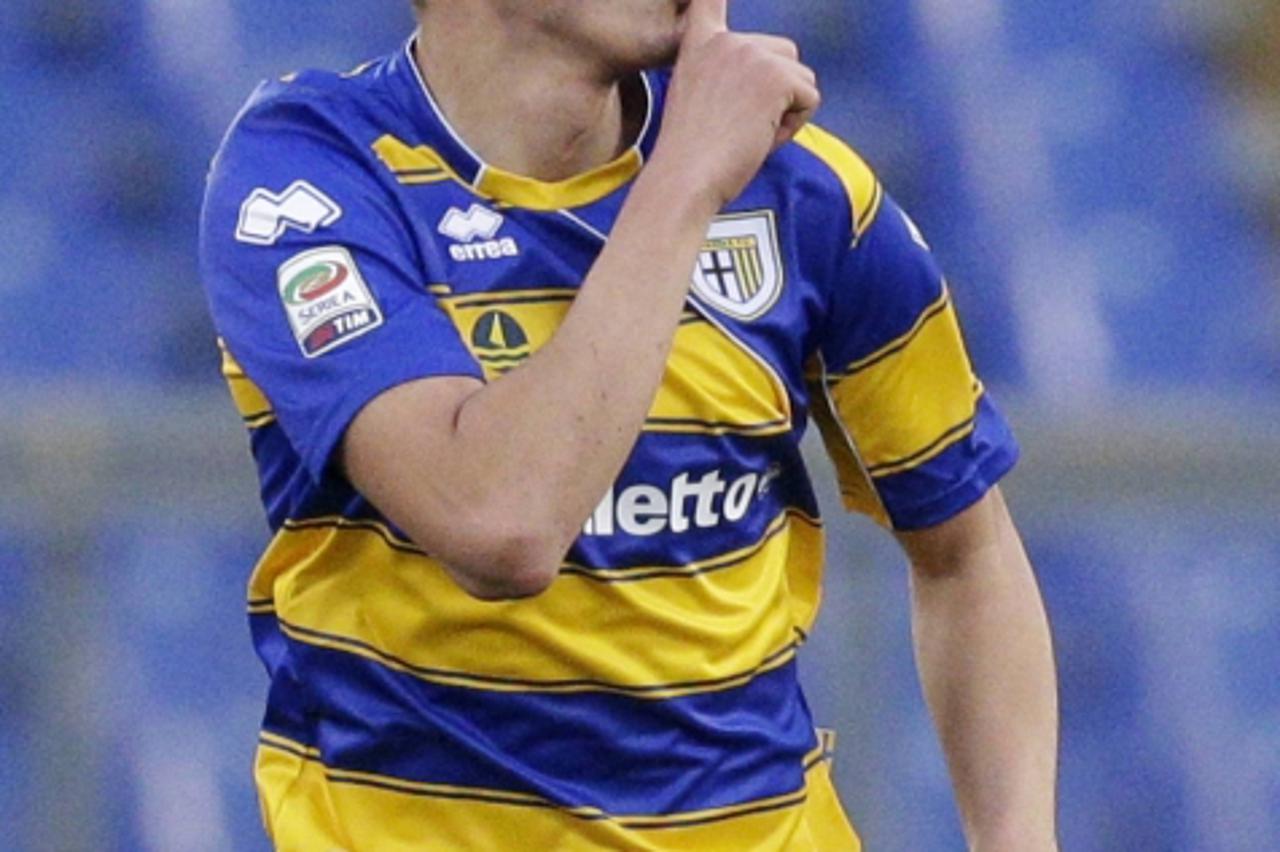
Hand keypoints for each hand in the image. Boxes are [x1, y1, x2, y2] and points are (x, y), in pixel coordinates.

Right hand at [650, 0, 820, 208]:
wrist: (685, 176)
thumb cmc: (690, 155)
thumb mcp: (696, 98)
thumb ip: (725, 75)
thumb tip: (769, 83)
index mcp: (701, 43)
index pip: (711, 0)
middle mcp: (727, 40)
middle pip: (784, 54)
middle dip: (776, 94)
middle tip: (741, 126)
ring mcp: (752, 54)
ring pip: (801, 78)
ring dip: (786, 111)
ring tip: (750, 133)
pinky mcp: (776, 76)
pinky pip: (810, 99)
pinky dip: (794, 126)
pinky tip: (761, 137)